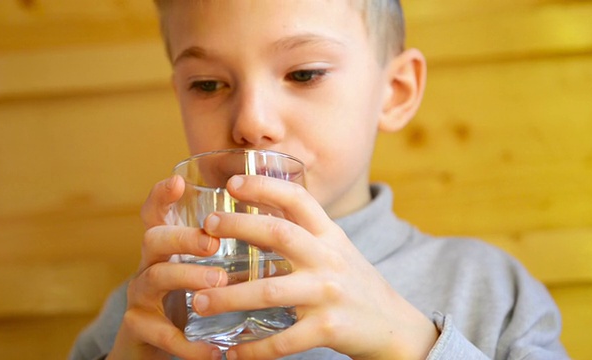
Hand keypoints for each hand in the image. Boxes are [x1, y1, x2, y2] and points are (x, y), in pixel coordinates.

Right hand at [107, 175, 226, 359]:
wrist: (156, 345)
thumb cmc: (190, 298)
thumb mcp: (203, 268)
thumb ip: (226, 249)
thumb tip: (278, 226)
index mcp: (166, 247)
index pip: (156, 213)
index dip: (161, 195)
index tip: (178, 181)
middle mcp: (149, 264)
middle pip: (154, 239)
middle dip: (182, 237)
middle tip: (212, 242)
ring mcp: (140, 296)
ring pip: (154, 278)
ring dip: (187, 278)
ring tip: (217, 284)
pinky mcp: (139, 328)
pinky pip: (160, 333)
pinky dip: (189, 343)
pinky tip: (214, 351)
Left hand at [193, 175, 438, 359]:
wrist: (393, 326)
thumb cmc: (355, 284)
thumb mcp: (336, 249)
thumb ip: (304, 233)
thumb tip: (256, 213)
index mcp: (330, 236)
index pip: (299, 199)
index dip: (265, 186)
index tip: (232, 182)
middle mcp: (329, 259)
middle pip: (280, 234)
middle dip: (239, 227)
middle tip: (204, 229)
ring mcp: (329, 294)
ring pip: (270, 291)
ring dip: (229, 296)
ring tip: (199, 301)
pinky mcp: (329, 329)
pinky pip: (284, 341)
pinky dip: (254, 349)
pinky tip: (231, 353)